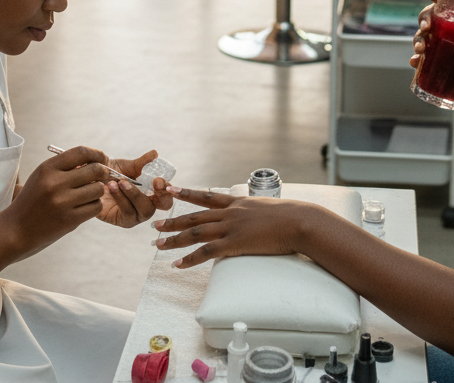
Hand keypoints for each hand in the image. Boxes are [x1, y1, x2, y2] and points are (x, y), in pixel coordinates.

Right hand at [5, 146, 109, 258]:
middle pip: (95, 170)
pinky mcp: (69, 221)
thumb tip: (96, 161)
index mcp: (47, 168)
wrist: (15, 231)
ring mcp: (62, 203)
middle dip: (103, 172)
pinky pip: (95, 207)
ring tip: (90, 193)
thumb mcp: (42, 177)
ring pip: (98, 189)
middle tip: (102, 176)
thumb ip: (65, 167)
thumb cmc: (32, 200)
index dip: (97, 154)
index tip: (102, 158)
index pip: (81, 152)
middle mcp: (55, 183)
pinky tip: (86, 206)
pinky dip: (94, 205)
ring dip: (98, 191)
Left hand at [98, 150, 174, 228]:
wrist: (91, 179)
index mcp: (153, 192)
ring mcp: (136, 215)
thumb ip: (142, 162)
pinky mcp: (121, 220)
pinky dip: (120, 199)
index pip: (167, 195)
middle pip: (161, 205)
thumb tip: (155, 154)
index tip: (159, 180)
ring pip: (143, 210)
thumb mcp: (128, 166)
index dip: (167, 190)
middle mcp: (148, 205)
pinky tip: (111, 187)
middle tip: (149, 182)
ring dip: (133, 194)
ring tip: (119, 181)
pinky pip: (126, 213)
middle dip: (157, 194)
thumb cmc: (113, 172)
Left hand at [150, 188, 319, 268]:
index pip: (206, 196)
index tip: (171, 188)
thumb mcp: (268, 208)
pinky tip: (178, 265)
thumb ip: (256, 212)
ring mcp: (230, 227)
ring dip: (174, 239)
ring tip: (158, 245)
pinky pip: (206, 252)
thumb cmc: (290, 216)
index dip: (187, 193)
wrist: (299, 221)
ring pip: (195, 233)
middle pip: (194, 216)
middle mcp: (229, 213)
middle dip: (173, 221)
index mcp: (237, 202)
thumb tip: (255, 217)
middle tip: (155, 225)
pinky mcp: (234, 243)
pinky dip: (190, 259)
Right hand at [411, 0, 453, 101]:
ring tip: (421, 49)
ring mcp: (444, 46)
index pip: (451, 2)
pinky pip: (424, 58)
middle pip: (432, 17)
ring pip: (424, 36)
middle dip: (424, 18)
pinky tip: (415, 62)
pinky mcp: (439, 62)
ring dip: (418, 39)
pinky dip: (416, 59)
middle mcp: (452, 30)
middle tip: (426, 26)